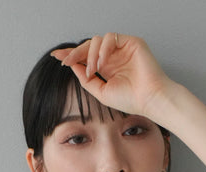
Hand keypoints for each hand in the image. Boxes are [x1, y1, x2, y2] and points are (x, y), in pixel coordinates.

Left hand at [51, 34, 172, 120]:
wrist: (148, 98)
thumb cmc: (130, 99)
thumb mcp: (101, 92)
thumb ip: (86, 79)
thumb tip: (72, 66)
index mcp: (107, 68)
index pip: (86, 57)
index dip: (71, 55)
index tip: (57, 57)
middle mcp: (113, 57)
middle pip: (88, 46)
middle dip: (74, 52)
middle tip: (65, 60)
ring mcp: (122, 49)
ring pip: (97, 40)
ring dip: (90, 54)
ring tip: (93, 69)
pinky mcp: (130, 42)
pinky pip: (110, 37)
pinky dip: (103, 48)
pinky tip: (102, 62)